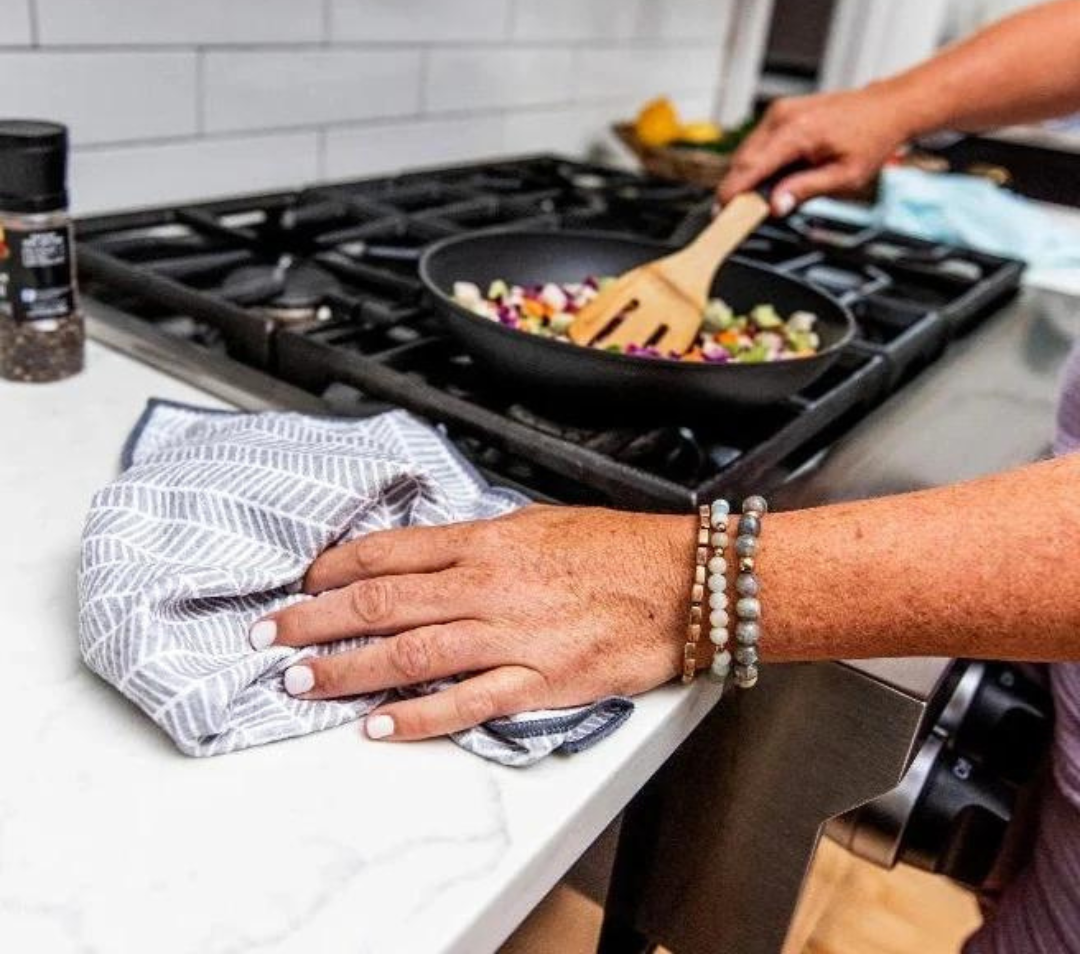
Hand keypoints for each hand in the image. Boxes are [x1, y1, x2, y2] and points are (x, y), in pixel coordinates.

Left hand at [250, 506, 695, 741]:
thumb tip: (428, 554)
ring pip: (409, 653)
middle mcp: (487, 586)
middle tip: (271, 636)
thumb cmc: (614, 548)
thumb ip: (480, 541)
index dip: (337, 567)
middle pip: (382, 603)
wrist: (681, 583)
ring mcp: (510, 637)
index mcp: (487, 541)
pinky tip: (379, 725)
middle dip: (316, 620)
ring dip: (348, 670)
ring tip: (302, 682)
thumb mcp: (538, 523)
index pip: (391, 552)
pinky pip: (465, 702)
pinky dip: (417, 716)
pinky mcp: (537, 682)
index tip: (305, 579)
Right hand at [717, 83, 913, 213]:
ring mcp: (780, 111)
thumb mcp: (845, 176)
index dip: (732, 192)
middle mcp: (783, 116)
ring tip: (767, 195)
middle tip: (742, 214)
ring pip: (747, 152)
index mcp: (798, 132)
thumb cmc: (871, 139)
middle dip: (739, 188)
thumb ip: (806, 190)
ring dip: (749, 176)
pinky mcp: (780, 112)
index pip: (751, 167)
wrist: (887, 108)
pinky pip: (758, 143)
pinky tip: (776, 176)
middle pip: (743, 160)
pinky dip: (759, 162)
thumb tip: (775, 206)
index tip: (721, 212)